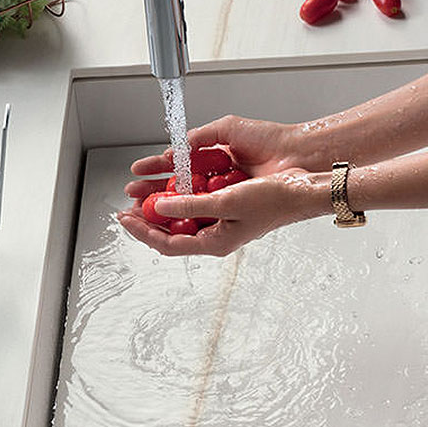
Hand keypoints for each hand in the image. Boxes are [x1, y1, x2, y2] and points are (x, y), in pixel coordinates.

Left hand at [118, 169, 330, 256]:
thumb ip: (191, 204)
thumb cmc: (274, 199)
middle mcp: (215, 234)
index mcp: (215, 242)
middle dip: (147, 218)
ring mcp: (220, 221)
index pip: (167, 244)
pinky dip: (181, 193)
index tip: (125, 219)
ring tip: (144, 192)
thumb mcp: (227, 201)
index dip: (142, 232)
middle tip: (128, 205)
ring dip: (161, 204)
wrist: (303, 188)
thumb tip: (160, 206)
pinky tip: (172, 183)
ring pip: (181, 216)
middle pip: (170, 231)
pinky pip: (196, 202)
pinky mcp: (226, 206)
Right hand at [123, 114, 303, 201]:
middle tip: (131, 195)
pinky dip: (183, 212)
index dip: (154, 171)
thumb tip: (174, 151)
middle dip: (149, 193)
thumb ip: (199, 138)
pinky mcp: (232, 210)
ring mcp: (223, 199)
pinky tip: (167, 210)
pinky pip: (202, 213)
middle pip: (174, 191)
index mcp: (212, 161)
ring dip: (160, 207)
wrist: (296, 153)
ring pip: (184, 206)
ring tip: (140, 207)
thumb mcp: (227, 129)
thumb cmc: (270, 140)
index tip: (136, 172)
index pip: (175, 167)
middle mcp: (215, 184)